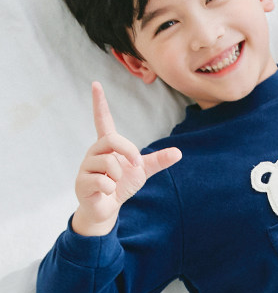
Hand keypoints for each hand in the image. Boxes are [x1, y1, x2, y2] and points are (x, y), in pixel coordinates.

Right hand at [72, 82, 181, 236]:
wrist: (108, 208)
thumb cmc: (122, 185)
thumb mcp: (142, 171)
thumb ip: (158, 161)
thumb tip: (179, 152)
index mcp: (107, 146)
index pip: (102, 120)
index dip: (99, 103)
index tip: (96, 84)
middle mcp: (94, 152)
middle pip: (112, 140)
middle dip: (128, 152)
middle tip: (136, 165)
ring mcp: (86, 166)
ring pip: (107, 163)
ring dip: (118, 177)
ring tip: (113, 183)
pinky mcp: (82, 182)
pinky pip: (102, 181)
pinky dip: (110, 189)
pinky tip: (106, 192)